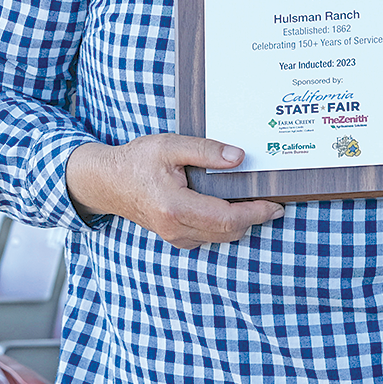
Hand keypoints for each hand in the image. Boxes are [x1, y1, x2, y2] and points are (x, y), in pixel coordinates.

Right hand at [66, 135, 283, 249]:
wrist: (107, 182)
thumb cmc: (136, 162)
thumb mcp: (170, 146)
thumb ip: (205, 151)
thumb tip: (239, 158)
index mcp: (176, 207)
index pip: (227, 219)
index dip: (256, 213)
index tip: (275, 205)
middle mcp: (176, 229)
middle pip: (229, 232)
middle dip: (253, 218)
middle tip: (271, 201)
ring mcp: (175, 237)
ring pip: (220, 238)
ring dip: (240, 223)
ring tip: (254, 201)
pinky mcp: (175, 237)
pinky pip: (208, 237)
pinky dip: (224, 225)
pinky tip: (229, 206)